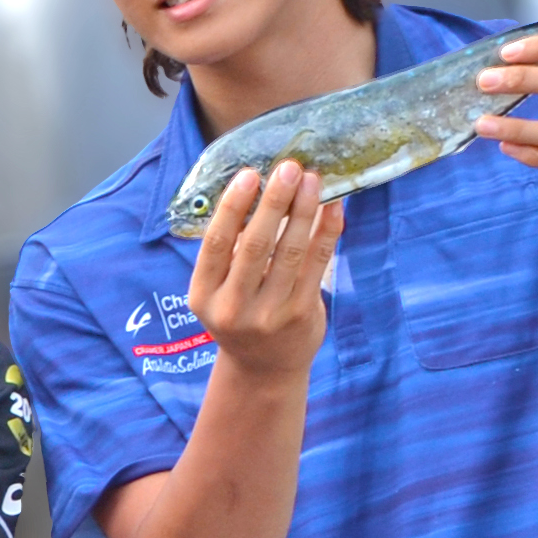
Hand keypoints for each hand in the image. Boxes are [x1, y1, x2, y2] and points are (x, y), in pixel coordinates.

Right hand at [184, 159, 341, 384]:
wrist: (263, 369)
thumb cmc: (241, 316)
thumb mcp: (220, 292)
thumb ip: (230, 254)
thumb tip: (259, 193)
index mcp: (204, 296)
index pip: (216, 244)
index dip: (233, 206)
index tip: (250, 175)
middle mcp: (233, 307)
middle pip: (255, 244)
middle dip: (274, 201)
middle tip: (289, 168)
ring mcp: (269, 313)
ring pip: (290, 251)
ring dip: (303, 210)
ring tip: (313, 180)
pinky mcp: (301, 314)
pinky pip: (317, 264)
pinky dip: (326, 232)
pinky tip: (334, 208)